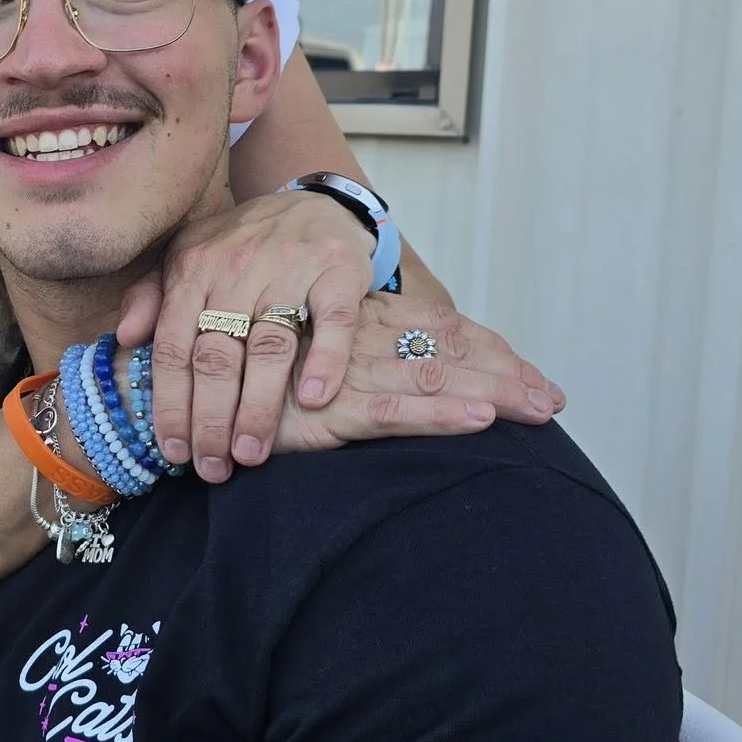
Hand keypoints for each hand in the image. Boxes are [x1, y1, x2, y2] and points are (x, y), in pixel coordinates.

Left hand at [118, 190, 377, 478]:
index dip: (170, 404)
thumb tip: (123, 339)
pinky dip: (324, 361)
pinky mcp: (338, 269)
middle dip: (210, 420)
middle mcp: (237, 267)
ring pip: (268, 346)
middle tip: (212, 468)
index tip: (173, 452)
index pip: (174, 347)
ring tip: (250, 454)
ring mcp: (290, 267)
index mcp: (194, 270)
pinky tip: (313, 399)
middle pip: (217, 355)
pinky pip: (332, 320)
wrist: (312, 202)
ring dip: (258, 407)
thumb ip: (152, 298)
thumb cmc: (241, 245)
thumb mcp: (186, 258)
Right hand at [271, 294, 564, 455]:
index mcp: (360, 321)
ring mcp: (348, 373)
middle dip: (508, 374)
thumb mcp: (301, 355)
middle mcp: (362, 339)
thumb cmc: (245, 369)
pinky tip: (484, 420)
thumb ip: (341, 353)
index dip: (490, 350)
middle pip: (451, 350)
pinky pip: (396, 413)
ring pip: (436, 378)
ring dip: (495, 392)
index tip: (532, 376)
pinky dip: (443, 416)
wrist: (187, 382)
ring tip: (541, 408)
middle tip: (554, 399)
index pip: (441, 329)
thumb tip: (383, 369)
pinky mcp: (330, 410)